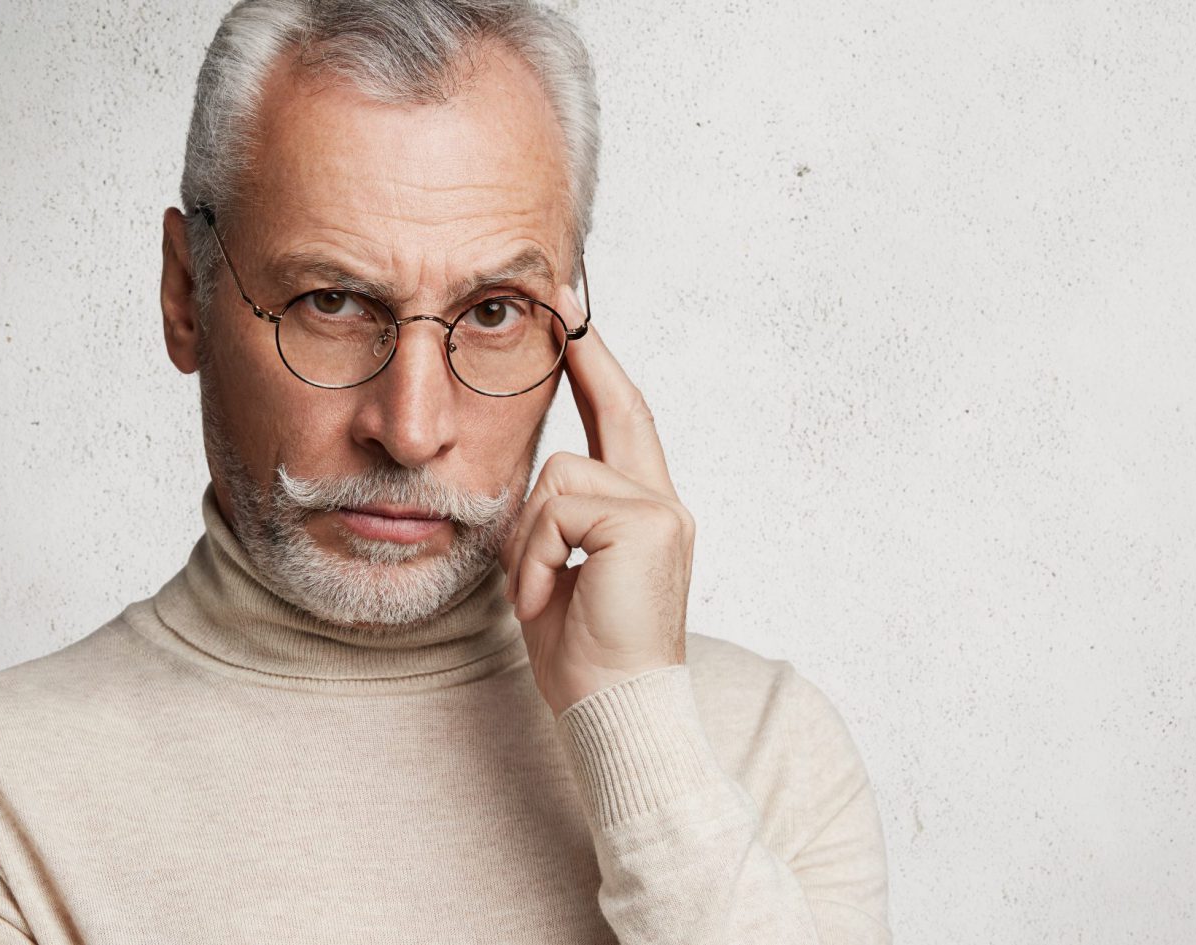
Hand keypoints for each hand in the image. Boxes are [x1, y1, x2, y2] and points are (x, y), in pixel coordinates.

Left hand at [497, 286, 693, 717]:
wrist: (615, 712)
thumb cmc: (583, 656)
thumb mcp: (560, 572)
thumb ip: (558, 521)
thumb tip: (537, 479)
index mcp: (648, 513)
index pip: (624, 424)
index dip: (600, 372)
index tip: (577, 324)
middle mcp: (665, 504)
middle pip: (621, 409)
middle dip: (589, 354)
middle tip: (564, 299)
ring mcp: (662, 511)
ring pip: (558, 475)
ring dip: (529, 540)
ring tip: (542, 594)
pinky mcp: (647, 525)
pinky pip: (557, 510)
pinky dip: (536, 559)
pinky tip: (549, 601)